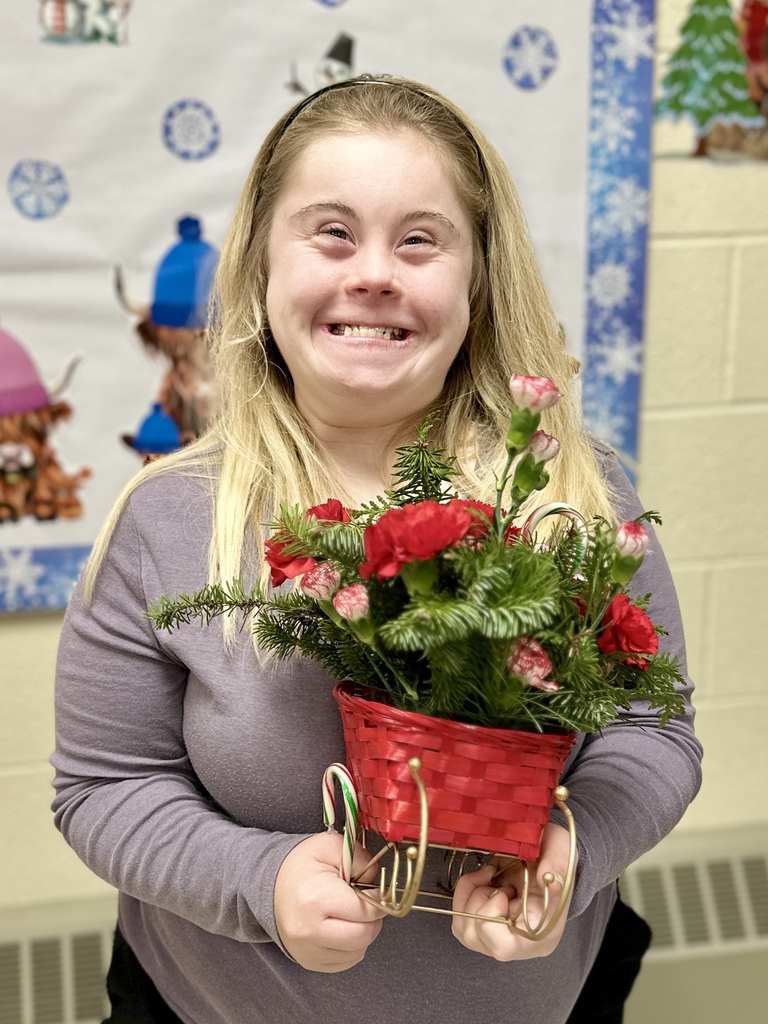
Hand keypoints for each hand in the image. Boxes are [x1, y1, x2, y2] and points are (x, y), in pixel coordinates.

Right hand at [274, 832, 386, 971]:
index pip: (364, 911)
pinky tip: (342, 928)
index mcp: (316, 899)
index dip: (378, 901)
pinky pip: (345, 962)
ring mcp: (308, 950)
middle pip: (363, 936)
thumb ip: (359, 858)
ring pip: (357, 952)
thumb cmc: (302, 866)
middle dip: (373, 920)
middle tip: (366, 904)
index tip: (376, 892)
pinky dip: (351, 947)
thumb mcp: (330, 846)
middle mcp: (310, 930)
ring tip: (350, 914)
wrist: (271, 886)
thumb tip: (377, 879)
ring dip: (362, 934)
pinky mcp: (309, 962)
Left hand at [451, 823, 574, 960]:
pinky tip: (483, 879)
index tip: (503, 890)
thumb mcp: (561, 850)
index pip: (502, 946)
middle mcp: (518, 942)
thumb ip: (558, 862)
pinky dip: (464, 893)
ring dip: (470, 894)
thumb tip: (548, 877)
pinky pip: (460, 918)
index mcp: (541, 934)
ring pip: (463, 929)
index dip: (491, 915)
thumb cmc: (555, 858)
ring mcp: (498, 935)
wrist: (548, 856)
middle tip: (499, 880)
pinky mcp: (483, 923)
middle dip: (478, 899)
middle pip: (475, 937)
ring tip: (491, 877)